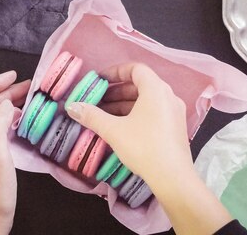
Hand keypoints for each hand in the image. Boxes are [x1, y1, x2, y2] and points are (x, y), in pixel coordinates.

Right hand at [66, 63, 231, 233]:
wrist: (172, 177)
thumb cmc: (143, 146)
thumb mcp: (114, 130)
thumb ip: (92, 116)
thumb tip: (71, 106)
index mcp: (156, 89)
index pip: (136, 69)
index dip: (115, 72)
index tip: (99, 80)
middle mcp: (168, 96)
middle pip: (140, 85)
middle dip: (116, 91)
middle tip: (97, 100)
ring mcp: (174, 112)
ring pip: (146, 100)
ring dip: (124, 104)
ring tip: (103, 115)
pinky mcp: (175, 127)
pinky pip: (153, 112)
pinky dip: (136, 114)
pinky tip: (120, 127)